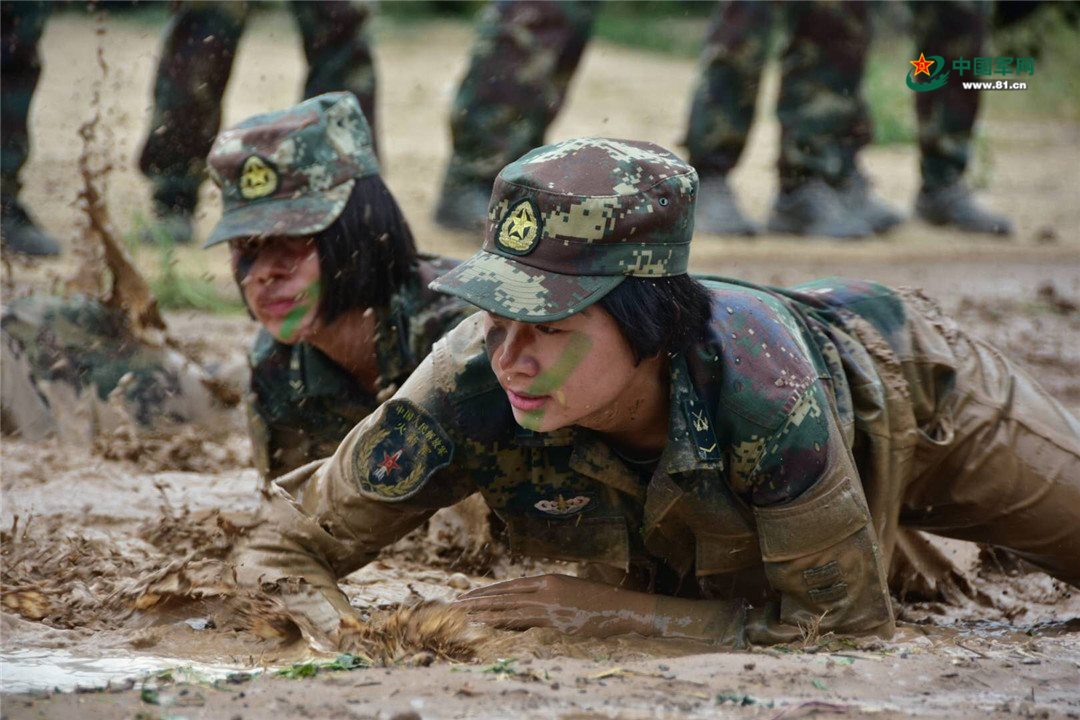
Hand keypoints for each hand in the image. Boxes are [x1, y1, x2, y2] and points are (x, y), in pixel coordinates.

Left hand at [452, 574, 656, 638]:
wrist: (620, 606)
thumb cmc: (597, 598)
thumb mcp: (569, 588)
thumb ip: (548, 594)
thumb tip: (528, 606)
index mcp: (548, 579)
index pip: (511, 585)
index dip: (489, 591)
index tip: (470, 595)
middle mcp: (545, 591)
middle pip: (505, 596)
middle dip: (479, 600)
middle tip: (456, 604)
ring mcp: (550, 607)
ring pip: (511, 610)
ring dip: (486, 614)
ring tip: (466, 615)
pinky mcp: (557, 623)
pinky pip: (527, 625)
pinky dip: (507, 625)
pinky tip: (492, 627)